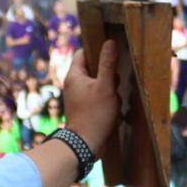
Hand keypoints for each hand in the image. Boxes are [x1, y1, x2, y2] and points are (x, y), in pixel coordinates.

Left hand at [62, 40, 119, 155]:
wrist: (85, 144)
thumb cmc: (95, 114)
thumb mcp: (105, 86)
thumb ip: (108, 64)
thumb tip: (110, 42)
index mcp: (74, 75)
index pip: (83, 52)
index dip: (97, 52)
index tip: (110, 59)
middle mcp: (73, 84)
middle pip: (94, 69)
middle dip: (107, 76)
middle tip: (112, 85)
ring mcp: (78, 97)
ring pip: (99, 84)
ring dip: (109, 91)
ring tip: (112, 101)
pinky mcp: (84, 108)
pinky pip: (98, 98)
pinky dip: (107, 102)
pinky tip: (111, 111)